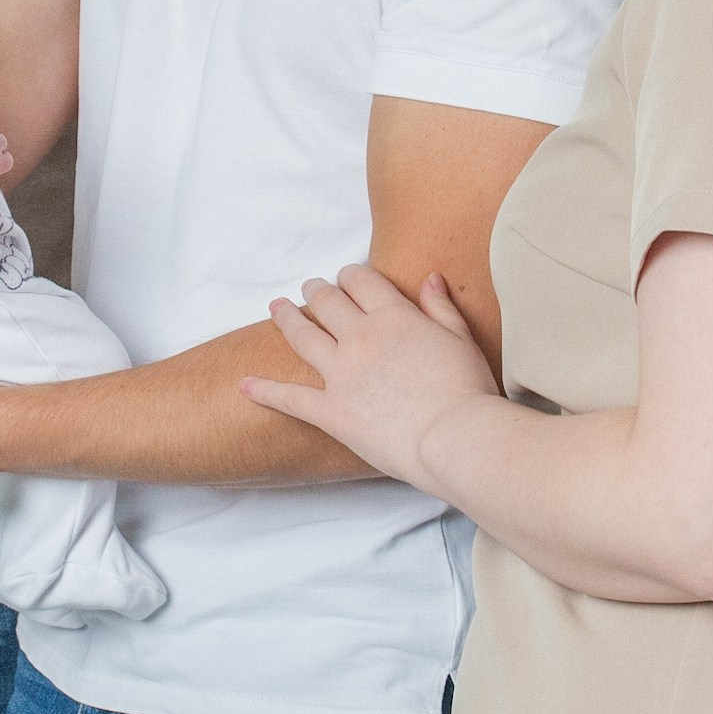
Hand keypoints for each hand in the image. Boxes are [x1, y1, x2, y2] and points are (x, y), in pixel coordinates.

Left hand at [242, 264, 500, 490]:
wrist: (454, 437)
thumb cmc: (467, 391)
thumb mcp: (461, 339)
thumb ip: (441, 307)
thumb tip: (429, 278)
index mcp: (393, 317)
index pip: (362, 281)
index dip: (351, 276)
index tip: (346, 277)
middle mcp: (361, 337)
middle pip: (327, 302)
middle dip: (316, 290)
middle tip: (309, 287)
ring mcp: (341, 374)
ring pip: (303, 335)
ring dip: (287, 318)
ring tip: (276, 307)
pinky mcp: (331, 411)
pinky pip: (289, 398)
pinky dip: (264, 391)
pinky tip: (245, 385)